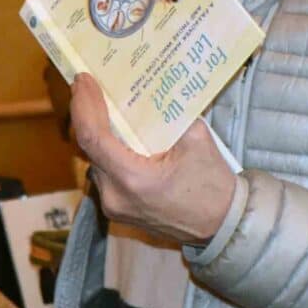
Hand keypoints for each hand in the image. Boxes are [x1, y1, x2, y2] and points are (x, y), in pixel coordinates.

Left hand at [69, 75, 235, 248]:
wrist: (225, 225)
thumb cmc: (213, 186)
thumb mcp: (197, 139)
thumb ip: (170, 117)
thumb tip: (150, 96)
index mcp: (132, 179)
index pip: (93, 138)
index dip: (84, 107)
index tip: (82, 81)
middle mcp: (115, 196)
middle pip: (90, 149)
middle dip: (87, 116)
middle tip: (88, 87)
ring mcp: (114, 208)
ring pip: (95, 163)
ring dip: (97, 136)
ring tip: (101, 107)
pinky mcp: (119, 212)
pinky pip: (106, 176)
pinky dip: (108, 154)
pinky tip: (115, 137)